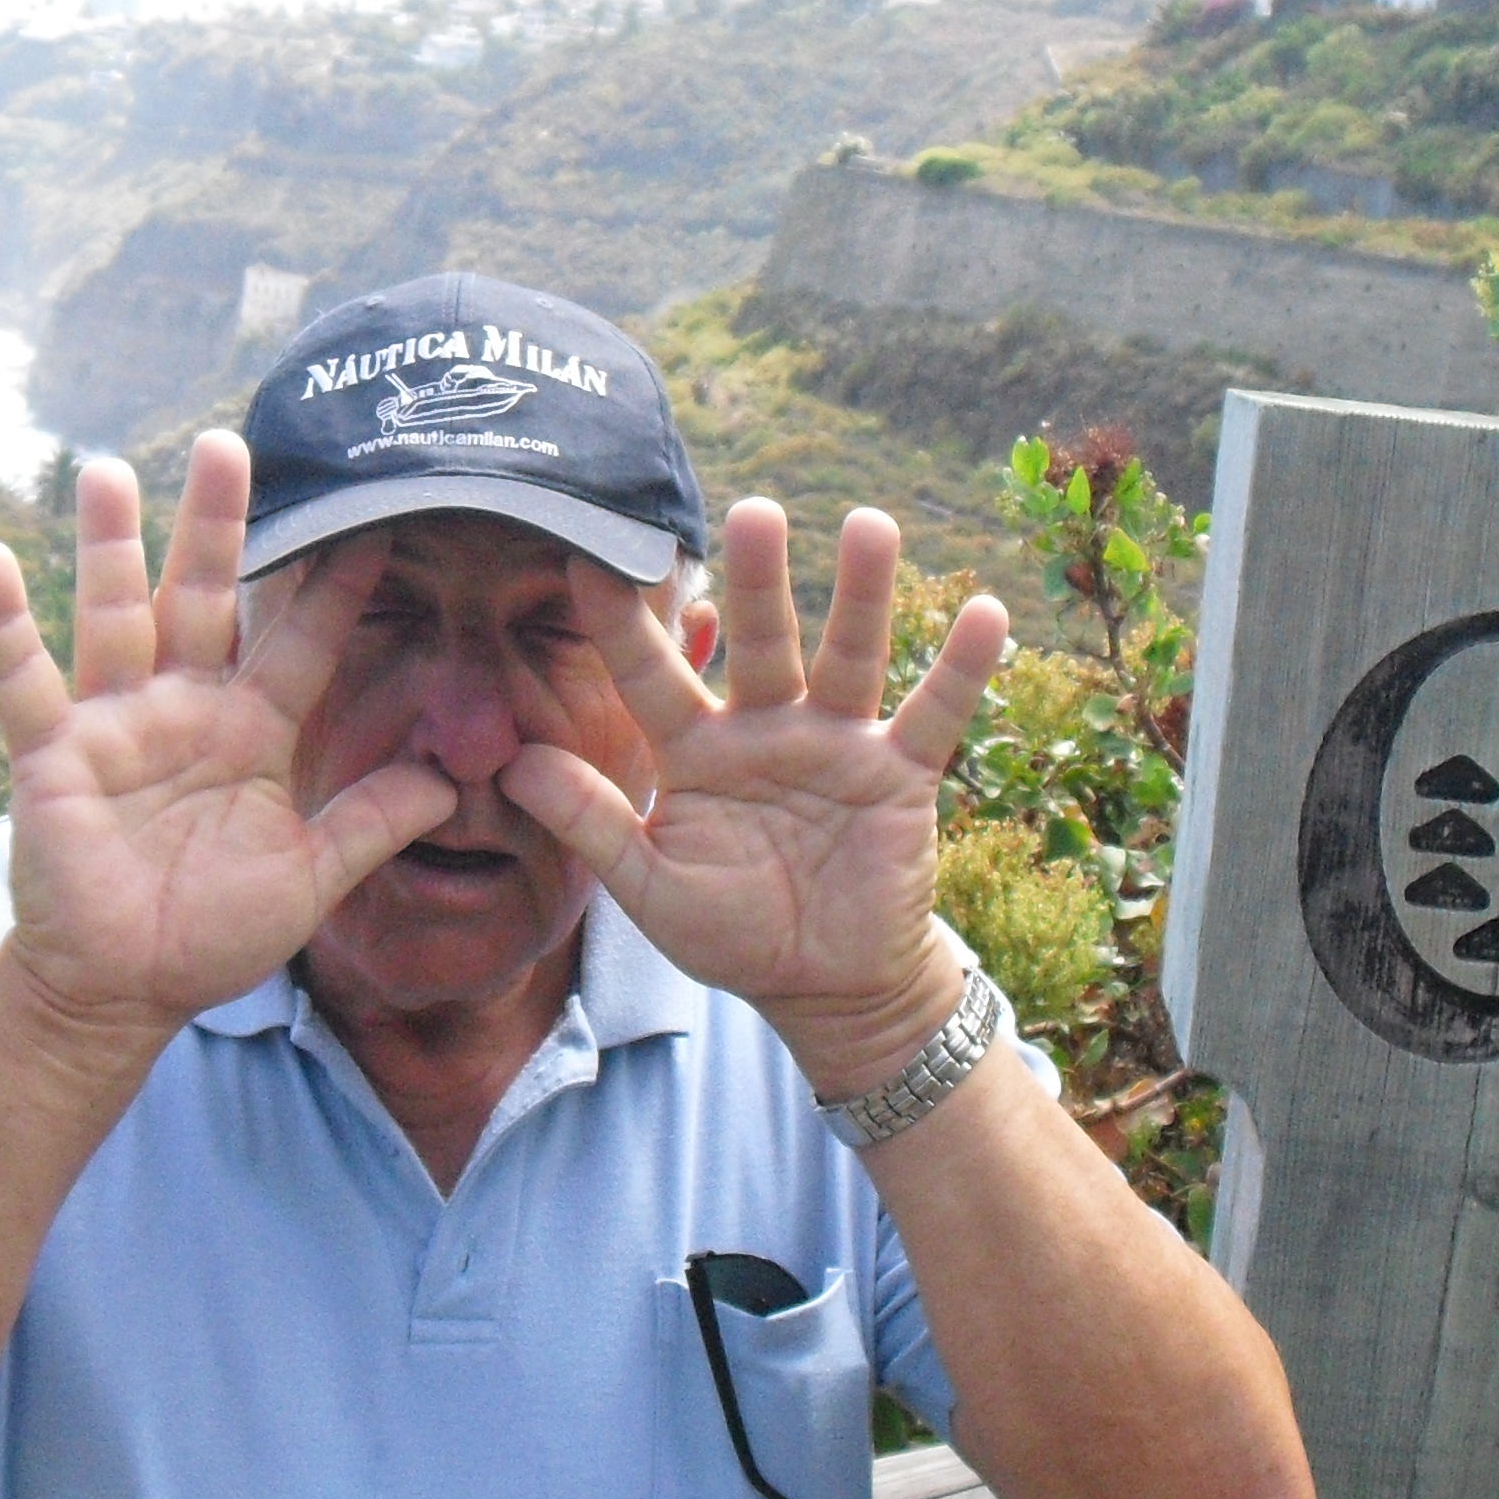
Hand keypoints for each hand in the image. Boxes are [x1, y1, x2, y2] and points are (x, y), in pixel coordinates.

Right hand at [0, 434, 454, 1054]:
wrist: (124, 991)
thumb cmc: (212, 934)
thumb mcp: (310, 880)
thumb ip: (373, 824)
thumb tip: (456, 782)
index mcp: (251, 732)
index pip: (300, 642)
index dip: (334, 586)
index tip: (373, 516)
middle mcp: (182, 708)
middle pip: (202, 596)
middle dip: (216, 523)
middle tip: (229, 442)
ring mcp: (114, 725)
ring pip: (113, 615)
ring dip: (107, 545)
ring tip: (104, 470)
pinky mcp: (52, 756)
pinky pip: (24, 681)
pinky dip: (3, 624)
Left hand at [498, 499, 1009, 1094]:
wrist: (825, 987)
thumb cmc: (732, 931)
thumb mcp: (651, 889)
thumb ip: (591, 825)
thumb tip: (512, 766)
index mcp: (695, 751)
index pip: (652, 677)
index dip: (622, 627)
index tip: (589, 563)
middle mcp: (766, 728)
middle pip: (762, 640)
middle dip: (759, 579)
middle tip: (751, 510)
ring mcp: (837, 744)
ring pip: (850, 655)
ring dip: (863, 593)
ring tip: (869, 524)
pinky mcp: (900, 774)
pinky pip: (933, 712)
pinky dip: (961, 666)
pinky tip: (986, 610)